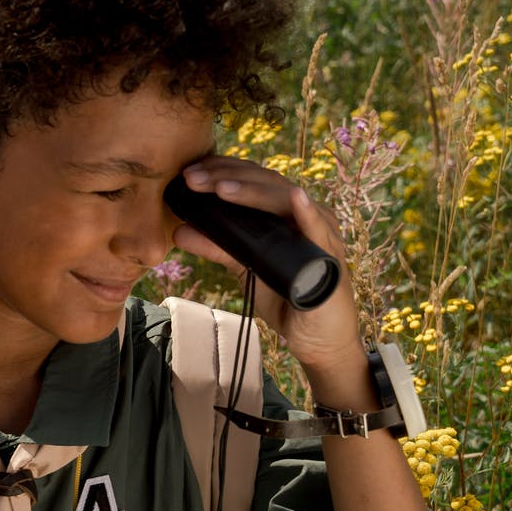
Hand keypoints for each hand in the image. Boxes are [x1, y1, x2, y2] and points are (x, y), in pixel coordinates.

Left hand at [171, 157, 366, 376]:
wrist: (315, 340)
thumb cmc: (285, 297)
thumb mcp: (245, 269)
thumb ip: (218, 248)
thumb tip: (179, 230)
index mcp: (286, 213)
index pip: (255, 180)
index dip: (223, 170)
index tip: (190, 171)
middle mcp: (306, 215)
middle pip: (267, 184)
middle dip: (227, 178)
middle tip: (192, 179)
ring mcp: (322, 234)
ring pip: (287, 201)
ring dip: (253, 192)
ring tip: (221, 189)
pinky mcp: (332, 260)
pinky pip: (321, 234)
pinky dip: (308, 214)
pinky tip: (295, 198)